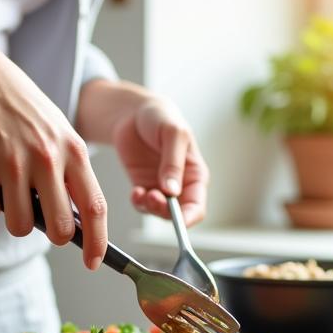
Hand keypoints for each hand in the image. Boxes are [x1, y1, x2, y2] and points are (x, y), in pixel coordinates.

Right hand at [0, 31, 107, 268]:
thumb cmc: (20, 108)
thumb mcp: (57, 131)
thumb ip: (69, 171)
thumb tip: (74, 222)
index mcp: (73, 150)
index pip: (95, 208)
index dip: (98, 242)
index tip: (95, 262)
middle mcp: (47, 158)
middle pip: (60, 228)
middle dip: (53, 235)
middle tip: (42, 220)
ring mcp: (13, 163)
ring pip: (20, 226)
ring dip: (15, 219)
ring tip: (10, 190)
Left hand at [110, 94, 208, 225]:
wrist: (134, 113)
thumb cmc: (161, 118)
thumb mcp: (173, 135)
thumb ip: (173, 163)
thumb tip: (172, 191)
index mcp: (195, 174)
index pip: (197, 205)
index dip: (190, 216)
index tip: (179, 220)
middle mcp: (181, 185)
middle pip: (178, 214)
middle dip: (165, 212)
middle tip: (153, 198)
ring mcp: (161, 187)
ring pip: (159, 212)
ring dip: (150, 208)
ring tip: (141, 193)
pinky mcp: (143, 186)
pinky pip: (142, 204)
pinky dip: (138, 203)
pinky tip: (135, 191)